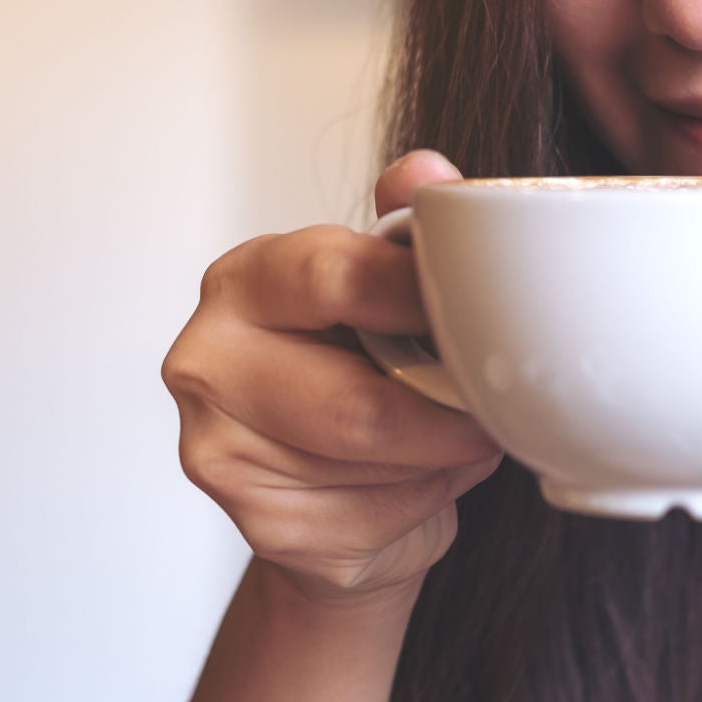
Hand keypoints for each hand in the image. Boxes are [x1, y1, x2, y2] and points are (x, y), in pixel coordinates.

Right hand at [163, 150, 501, 604]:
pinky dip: (423, 504)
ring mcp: (219, 451)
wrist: (328, 488)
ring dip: (442, 459)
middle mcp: (207, 362)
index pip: (332, 278)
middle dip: (446, 412)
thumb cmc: (362, 373)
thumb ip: (405, 234)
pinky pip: (376, 518)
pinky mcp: (259, 526)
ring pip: (377, 465)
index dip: (420, 296)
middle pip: (355, 404)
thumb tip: (427, 175)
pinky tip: (414, 484)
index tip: (477, 311)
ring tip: (452, 437)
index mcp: (242, 281)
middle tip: (493, 404)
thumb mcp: (386, 290)